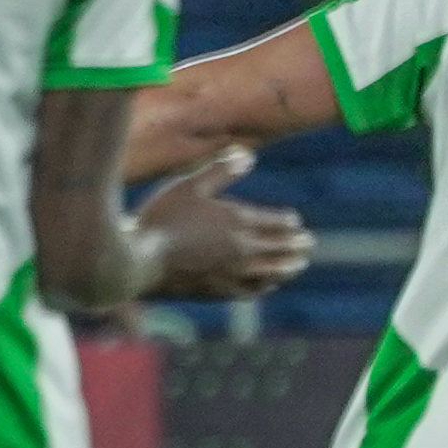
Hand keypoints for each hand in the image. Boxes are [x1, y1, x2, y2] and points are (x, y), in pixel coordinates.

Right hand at [135, 148, 315, 299]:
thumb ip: (220, 170)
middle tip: (309, 243)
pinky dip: (267, 286)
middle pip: (280, 248)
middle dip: (297, 245)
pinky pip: (254, 290)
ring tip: (299, 265)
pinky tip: (269, 285)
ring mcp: (233, 273)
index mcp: (239, 221)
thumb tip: (248, 155)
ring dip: (290, 267)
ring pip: (273, 272)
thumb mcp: (188, 185)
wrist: (138, 260)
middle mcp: (243, 249)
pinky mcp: (220, 292)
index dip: (288, 222)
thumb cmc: (161, 218)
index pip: (277, 223)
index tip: (295, 221)